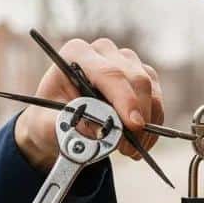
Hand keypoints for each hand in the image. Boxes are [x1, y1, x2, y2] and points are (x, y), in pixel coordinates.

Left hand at [13, 38, 164, 171]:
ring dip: (147, 123)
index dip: (124, 99)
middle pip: (135, 78)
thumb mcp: (46, 125)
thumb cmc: (49, 119)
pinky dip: (152, 123)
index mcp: (76, 54)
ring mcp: (125, 60)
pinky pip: (156, 98)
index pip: (108, 73)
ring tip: (130, 151)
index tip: (133, 125)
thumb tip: (95, 131)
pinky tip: (140, 142)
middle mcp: (103, 51)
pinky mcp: (141, 74)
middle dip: (137, 117)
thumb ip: (67, 125)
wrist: (56, 121)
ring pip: (150, 88)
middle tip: (128, 149)